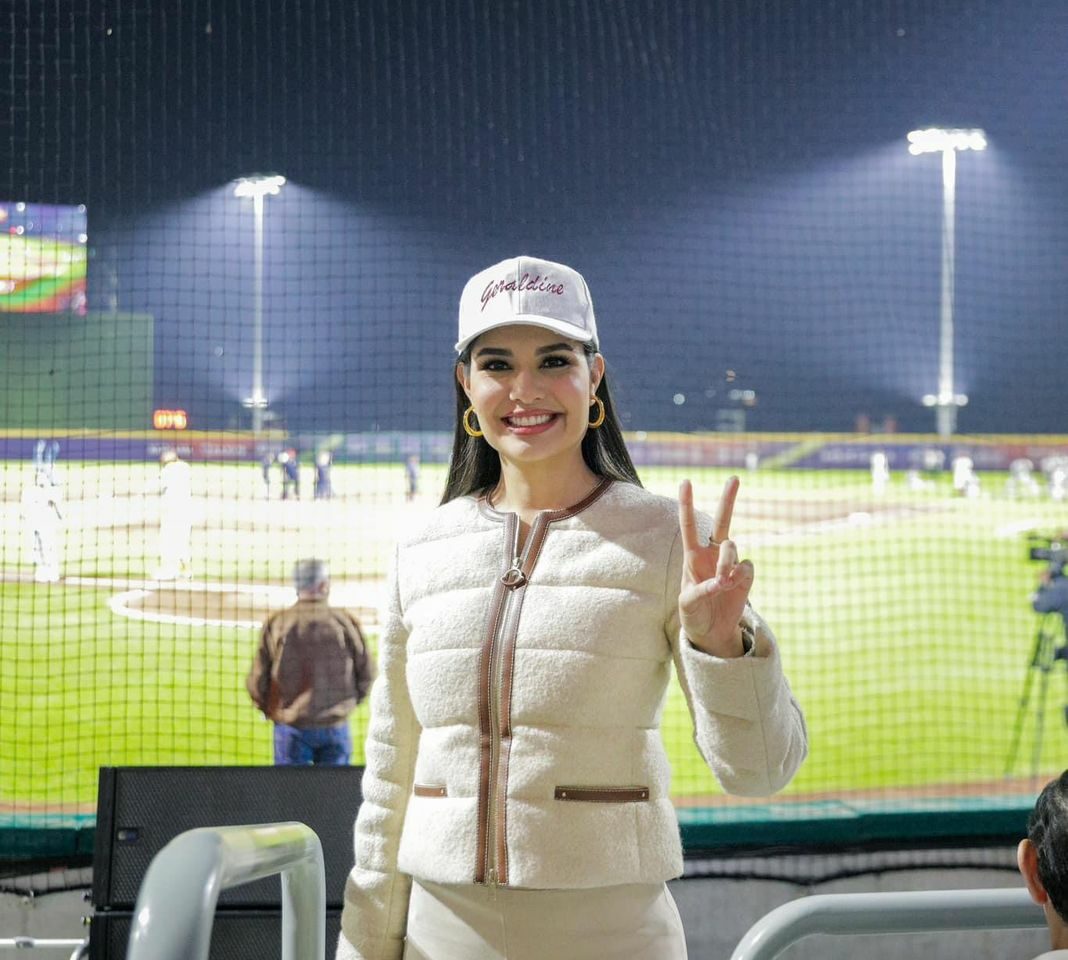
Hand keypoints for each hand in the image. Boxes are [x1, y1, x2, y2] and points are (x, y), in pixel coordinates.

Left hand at [677, 476, 754, 656]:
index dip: (687, 504)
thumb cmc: (693, 614)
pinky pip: (746, 566)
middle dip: (728, 499)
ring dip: (726, 561)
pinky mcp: (745, 575)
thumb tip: (721, 581)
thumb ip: (700, 591)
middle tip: (734, 478)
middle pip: (722, 521)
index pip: (689, 525)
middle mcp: (712, 554)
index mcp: (692, 557)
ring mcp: (731, 563)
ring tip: (722, 581)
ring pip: (732, 547)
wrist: (712, 632)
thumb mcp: (687, 605)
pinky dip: (739, 576)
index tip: (685, 481)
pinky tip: (733, 587)